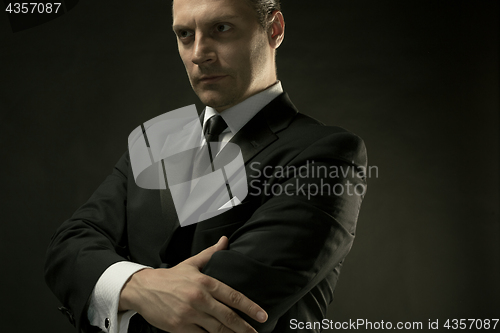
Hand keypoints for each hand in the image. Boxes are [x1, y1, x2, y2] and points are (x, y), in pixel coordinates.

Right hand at [119, 236, 267, 332]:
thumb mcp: (191, 263)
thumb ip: (211, 254)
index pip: (233, 296)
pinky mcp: (180, 327)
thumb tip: (225, 240)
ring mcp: (189, 314)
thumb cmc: (169, 277)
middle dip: (244, 327)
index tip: (262, 315)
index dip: (250, 307)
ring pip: (216, 329)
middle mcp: (199, 298)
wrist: (143, 288)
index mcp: (205, 282)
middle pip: (228, 317)